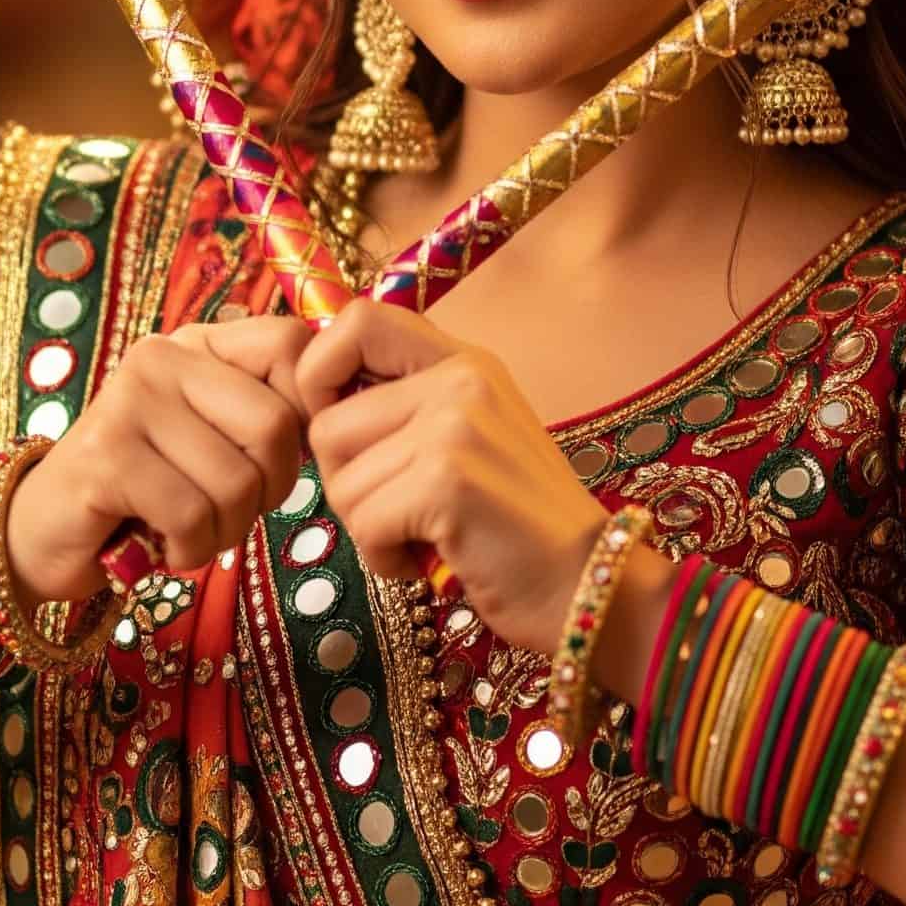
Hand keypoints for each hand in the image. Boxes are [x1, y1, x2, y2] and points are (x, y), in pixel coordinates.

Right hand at [4, 316, 311, 600]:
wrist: (42, 534)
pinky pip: (190, 515)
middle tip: (226, 513)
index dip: (310, 412)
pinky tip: (160, 546)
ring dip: (223, 532)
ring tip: (186, 531)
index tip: (281, 460)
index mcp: (198, 345)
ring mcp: (129, 402)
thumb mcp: (212, 441)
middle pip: (274, 427)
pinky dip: (188, 550)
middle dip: (267, 493)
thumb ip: (266, 415)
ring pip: (235, 482)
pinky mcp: (105, 456)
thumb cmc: (147, 491)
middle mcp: (162, 358)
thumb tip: (340, 418)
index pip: (292, 347)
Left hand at [294, 300, 606, 655]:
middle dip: (347, 483)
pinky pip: (363, 523)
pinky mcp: (449, 481)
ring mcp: (456, 426)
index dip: (321, 375)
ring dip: (368, 528)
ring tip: (425, 536)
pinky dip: (385, 558)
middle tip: (400, 511)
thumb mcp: (468, 437)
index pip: (357, 320)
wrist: (592, 585)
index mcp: (463, 360)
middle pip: (327, 423)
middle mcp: (461, 378)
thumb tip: (313, 401)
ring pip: (340, 480)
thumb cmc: (516, 524)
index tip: (345, 434)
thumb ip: (405, 407)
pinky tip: (430, 560)